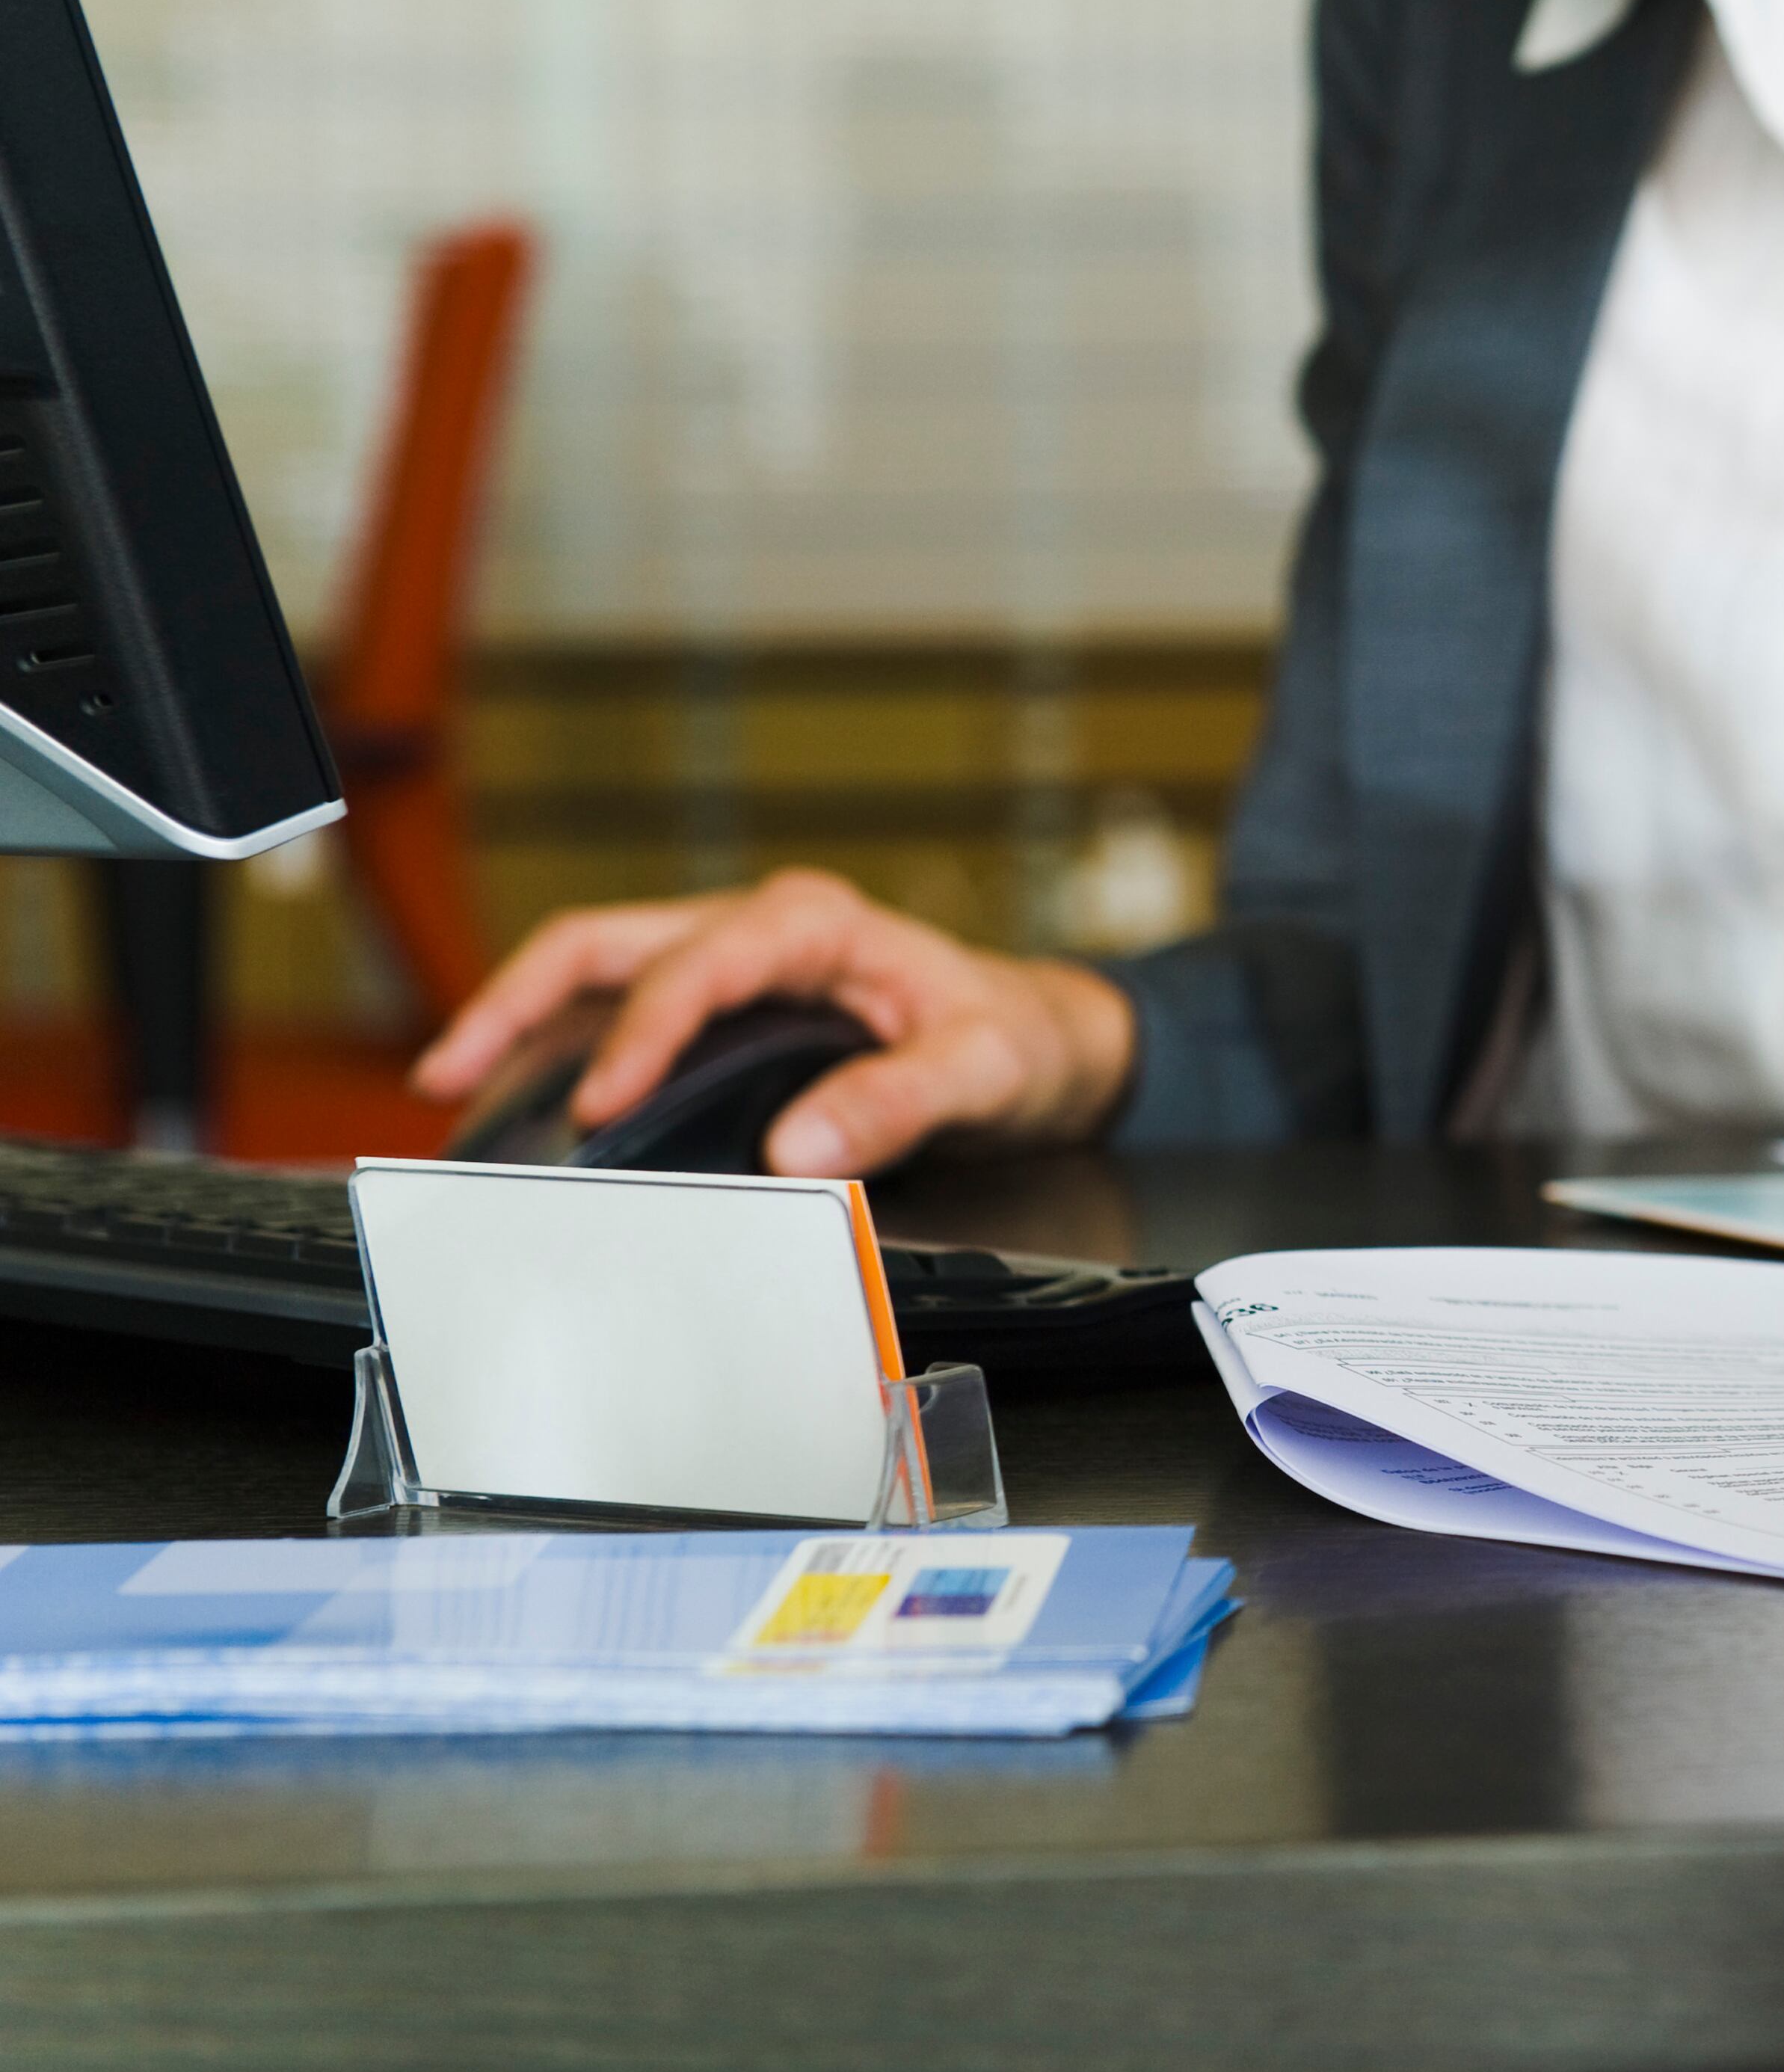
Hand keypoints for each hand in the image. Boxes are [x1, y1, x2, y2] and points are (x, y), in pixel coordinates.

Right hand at [410, 868, 1138, 1178]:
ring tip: (454, 1079)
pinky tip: (526, 1093)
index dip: (642, 1033)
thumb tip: (801, 1147)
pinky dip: (562, 1043)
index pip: (700, 967)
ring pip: (597, 967)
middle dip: (519, 997)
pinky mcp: (724, 1004)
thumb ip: (901, 1102)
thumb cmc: (1017, 1037)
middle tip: (451, 1067)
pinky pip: (622, 1008)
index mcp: (816, 924)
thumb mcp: (984, 1068)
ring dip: (521, 1015)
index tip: (603, 1104)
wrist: (1044, 1035)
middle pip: (606, 941)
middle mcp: (761, 928)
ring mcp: (734, 960)